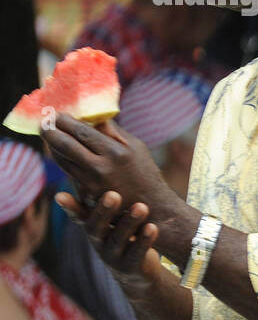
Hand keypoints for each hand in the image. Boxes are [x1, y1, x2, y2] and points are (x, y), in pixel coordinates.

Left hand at [42, 115, 181, 230]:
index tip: (57, 114)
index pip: (82, 132)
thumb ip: (113, 131)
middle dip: (51, 131)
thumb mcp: (136, 147)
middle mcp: (101, 167)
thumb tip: (92, 116)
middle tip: (44, 122)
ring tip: (49, 134)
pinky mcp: (87, 194)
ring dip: (52, 146)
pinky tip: (58, 151)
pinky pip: (68, 172)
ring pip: (63, 160)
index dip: (66, 121)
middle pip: (66, 145)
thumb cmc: (144, 172)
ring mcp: (92, 183)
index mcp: (116, 152)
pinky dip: (61, 159)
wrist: (151, 205)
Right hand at [55, 190, 163, 296]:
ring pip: (118, 240)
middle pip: (96, 227)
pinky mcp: (130, 267)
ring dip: (129, 223)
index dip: (70, 207)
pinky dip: (144, 241)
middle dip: (103, 211)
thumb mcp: (110, 220)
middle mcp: (99, 242)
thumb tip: (91, 163)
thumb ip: (101, 198)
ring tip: (141, 207)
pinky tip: (153, 227)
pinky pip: (137, 254)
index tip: (61, 195)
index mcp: (93, 227)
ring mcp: (113, 256)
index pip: (79, 215)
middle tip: (112, 194)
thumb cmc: (123, 235)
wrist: (137, 272)